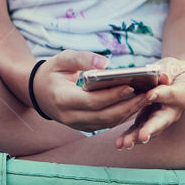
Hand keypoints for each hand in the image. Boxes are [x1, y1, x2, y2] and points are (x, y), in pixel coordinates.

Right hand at [32, 51, 154, 132]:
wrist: (38, 91)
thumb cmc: (52, 71)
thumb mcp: (63, 58)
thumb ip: (83, 58)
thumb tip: (106, 63)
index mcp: (63, 99)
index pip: (92, 101)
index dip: (112, 96)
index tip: (131, 86)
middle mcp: (69, 116)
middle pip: (104, 116)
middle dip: (127, 106)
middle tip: (147, 94)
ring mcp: (76, 125)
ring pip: (107, 123)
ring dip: (128, 112)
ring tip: (146, 99)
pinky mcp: (83, 127)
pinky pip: (105, 124)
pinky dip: (121, 115)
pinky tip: (135, 104)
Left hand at [115, 57, 184, 149]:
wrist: (176, 81)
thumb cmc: (172, 71)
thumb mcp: (171, 67)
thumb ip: (166, 72)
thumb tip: (162, 76)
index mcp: (179, 94)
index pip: (169, 94)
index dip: (160, 94)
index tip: (149, 95)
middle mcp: (172, 111)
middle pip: (160, 121)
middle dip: (150, 129)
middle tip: (142, 137)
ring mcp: (160, 120)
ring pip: (149, 130)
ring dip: (136, 138)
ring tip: (124, 144)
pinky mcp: (148, 122)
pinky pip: (139, 131)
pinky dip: (129, 137)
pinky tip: (119, 143)